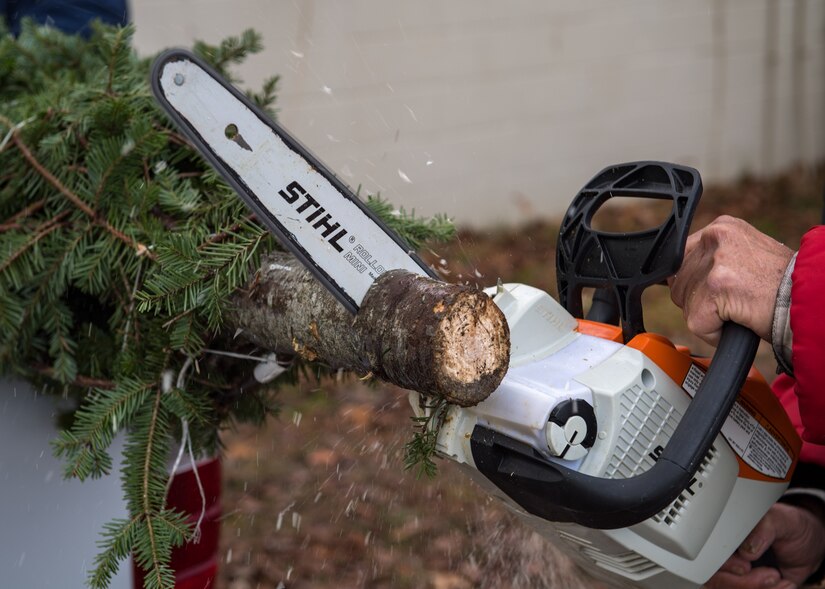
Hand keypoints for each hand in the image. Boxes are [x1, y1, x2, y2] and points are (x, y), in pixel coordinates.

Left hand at [668, 216, 792, 345]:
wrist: (812, 299)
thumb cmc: (782, 286)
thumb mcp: (744, 257)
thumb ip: (712, 259)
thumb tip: (675, 276)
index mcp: (721, 228)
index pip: (680, 259)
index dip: (693, 283)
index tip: (712, 292)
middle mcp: (715, 238)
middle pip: (678, 282)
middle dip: (700, 301)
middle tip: (733, 303)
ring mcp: (714, 262)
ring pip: (685, 304)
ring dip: (708, 317)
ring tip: (739, 310)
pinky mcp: (715, 288)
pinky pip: (697, 323)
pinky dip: (714, 333)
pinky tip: (738, 323)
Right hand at [705, 502, 824, 588]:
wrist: (808, 546)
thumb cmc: (790, 527)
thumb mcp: (781, 520)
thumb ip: (764, 527)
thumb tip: (747, 548)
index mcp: (724, 532)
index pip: (709, 552)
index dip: (724, 564)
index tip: (745, 566)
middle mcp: (725, 554)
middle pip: (716, 578)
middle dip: (743, 582)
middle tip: (771, 575)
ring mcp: (735, 573)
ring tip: (780, 578)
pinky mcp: (749, 586)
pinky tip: (784, 584)